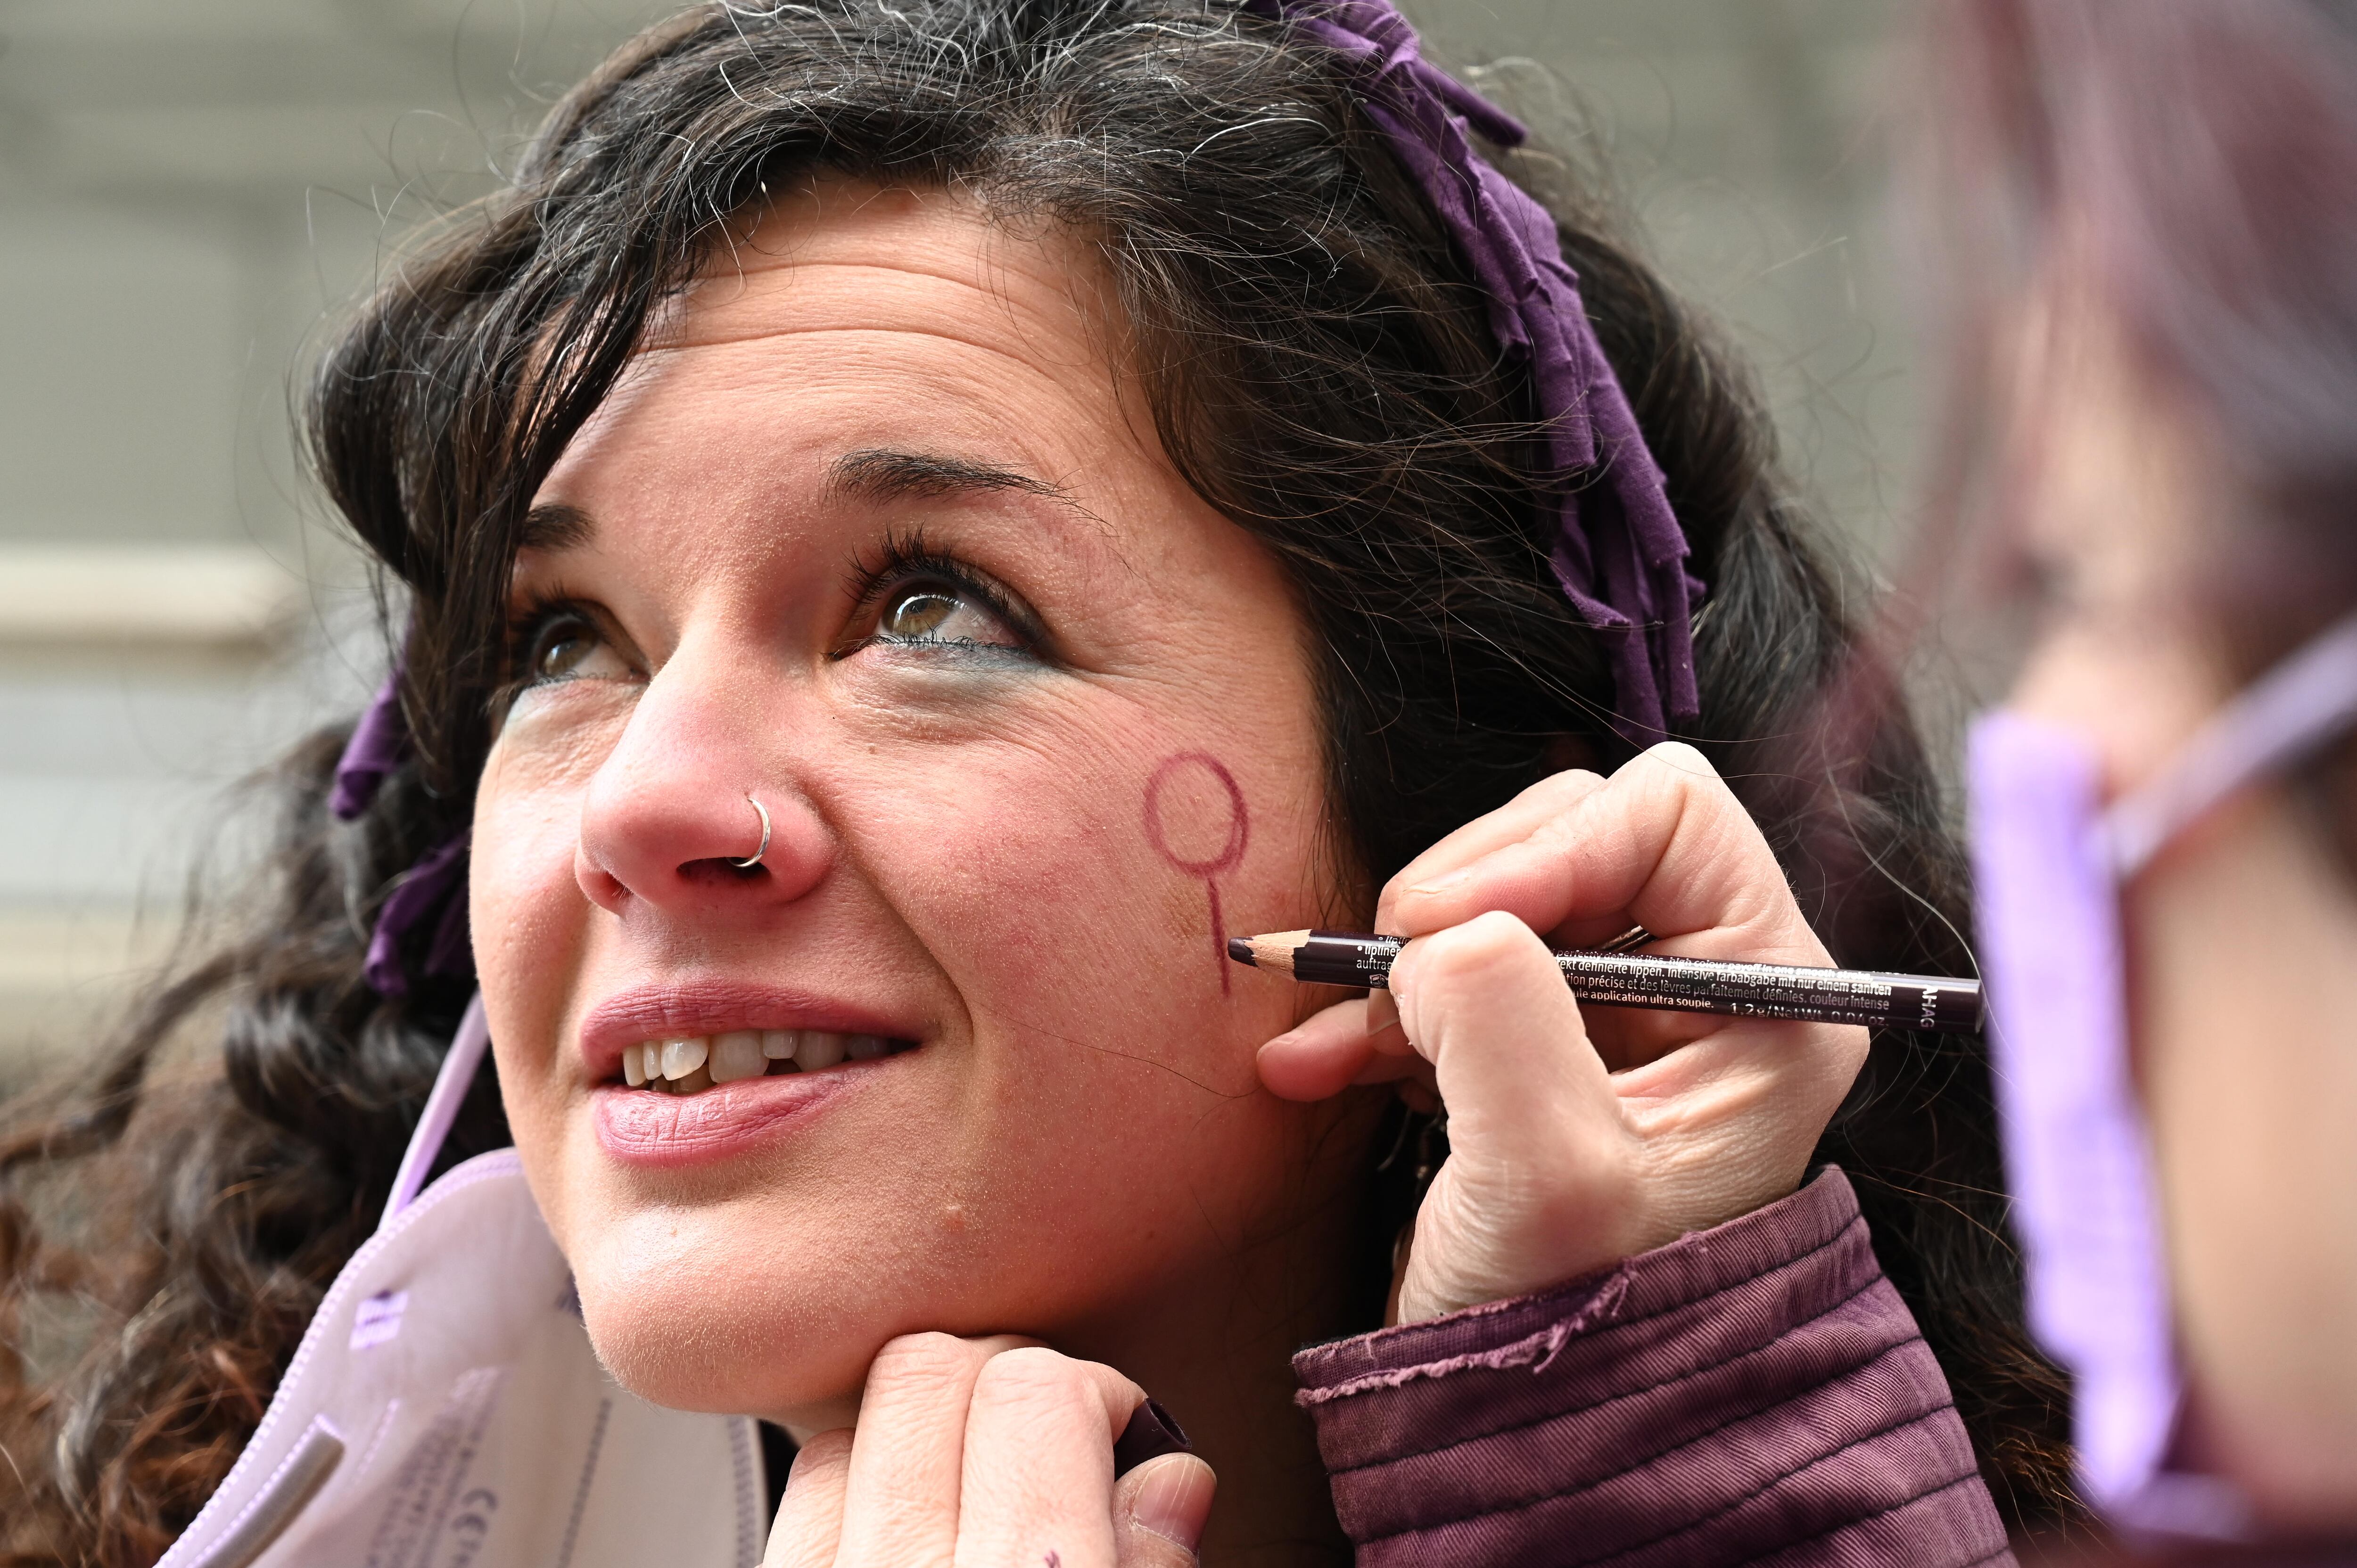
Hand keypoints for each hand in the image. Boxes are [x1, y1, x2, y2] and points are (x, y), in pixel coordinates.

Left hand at [764, 1332, 1216, 1567]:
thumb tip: (1170, 1475)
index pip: (1034, 1394)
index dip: (1096, 1399)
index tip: (1125, 1446)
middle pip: (927, 1374)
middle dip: (1003, 1387)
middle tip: (1057, 1458)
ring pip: (845, 1432)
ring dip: (918, 1447)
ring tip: (981, 1512)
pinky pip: (797, 1514)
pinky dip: (854, 1508)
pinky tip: (911, 1554)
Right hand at [1256, 742, 1870, 1323]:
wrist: (1528, 1427)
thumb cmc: (1576, 1325)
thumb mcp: (1545, 1173)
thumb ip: (1500, 1015)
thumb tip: (1441, 931)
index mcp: (1768, 1001)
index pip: (1669, 817)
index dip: (1549, 847)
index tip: (1450, 923)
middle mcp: (1708, 990)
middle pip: (1577, 835)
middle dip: (1465, 895)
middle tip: (1396, 968)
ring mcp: (1617, 1018)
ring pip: (1499, 895)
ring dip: (1404, 958)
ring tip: (1337, 1029)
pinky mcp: (1536, 1050)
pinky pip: (1449, 973)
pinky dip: (1375, 1006)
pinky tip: (1315, 1061)